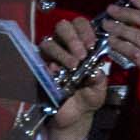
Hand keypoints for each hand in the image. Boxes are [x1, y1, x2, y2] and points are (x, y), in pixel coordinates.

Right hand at [36, 16, 108, 139]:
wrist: (76, 115)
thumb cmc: (89, 95)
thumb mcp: (99, 87)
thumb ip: (99, 78)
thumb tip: (94, 70)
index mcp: (82, 44)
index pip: (80, 24)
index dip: (85, 30)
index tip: (92, 45)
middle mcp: (65, 46)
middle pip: (62, 26)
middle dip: (73, 38)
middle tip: (82, 55)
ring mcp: (50, 56)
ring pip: (49, 42)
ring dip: (62, 52)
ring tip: (73, 66)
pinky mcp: (40, 69)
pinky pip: (40, 61)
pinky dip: (50, 65)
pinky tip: (58, 72)